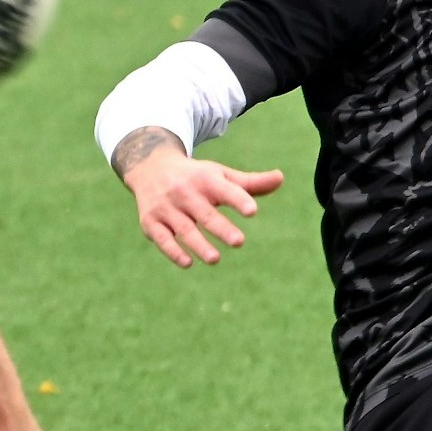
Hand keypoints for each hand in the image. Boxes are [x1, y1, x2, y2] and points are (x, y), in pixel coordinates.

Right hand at [121, 143, 282, 267]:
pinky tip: (188, 263)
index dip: (239, 199)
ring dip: (199, 244)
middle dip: (221, 228)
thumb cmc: (196, 176)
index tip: (252, 211)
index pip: (225, 190)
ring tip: (215, 259)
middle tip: (239, 242)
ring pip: (184, 228)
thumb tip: (281, 178)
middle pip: (205, 213)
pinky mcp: (151, 221)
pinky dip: (173, 251)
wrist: (150, 167)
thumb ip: (250, 183)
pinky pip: (162, 238)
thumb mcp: (220, 175)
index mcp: (206, 179)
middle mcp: (184, 192)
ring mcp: (166, 207)